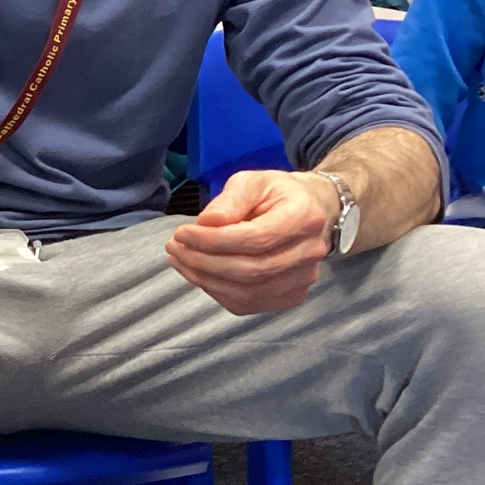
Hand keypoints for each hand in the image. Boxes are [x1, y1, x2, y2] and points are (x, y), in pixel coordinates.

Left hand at [165, 170, 337, 314]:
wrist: (307, 211)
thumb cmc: (274, 194)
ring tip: (179, 259)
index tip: (181, 233)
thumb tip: (206, 222)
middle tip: (173, 248)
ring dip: (205, 279)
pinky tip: (197, 274)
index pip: (256, 238)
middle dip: (203, 262)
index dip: (213, 240)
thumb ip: (230, 199)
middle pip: (251, 270)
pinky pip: (248, 303)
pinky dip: (216, 291)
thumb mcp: (252, 181)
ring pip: (247, 292)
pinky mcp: (292, 296)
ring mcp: (304, 279)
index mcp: (304, 217)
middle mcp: (310, 252)